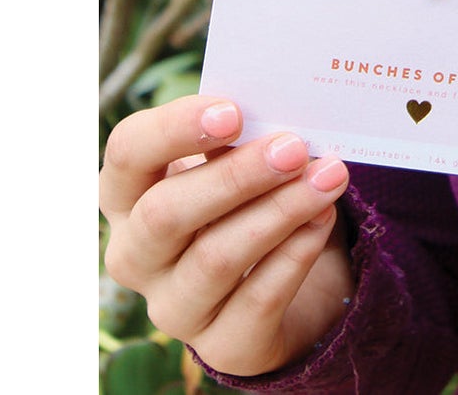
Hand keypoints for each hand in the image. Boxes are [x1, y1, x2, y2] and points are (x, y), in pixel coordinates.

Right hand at [100, 95, 355, 376]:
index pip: (127, 152)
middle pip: (166, 212)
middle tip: (295, 147)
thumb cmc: (245, 195)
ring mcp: (173, 306)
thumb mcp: (232, 160)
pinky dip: (295, 255)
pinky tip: (323, 219)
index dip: (173, 128)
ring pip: (215, 258)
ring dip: (279, 211)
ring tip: (329, 177)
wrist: (277, 278)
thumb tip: (280, 120)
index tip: (232, 112)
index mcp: (128, 193)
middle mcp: (136, 254)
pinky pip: (256, 300)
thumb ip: (242, 137)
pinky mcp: (221, 345)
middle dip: (236, 176)